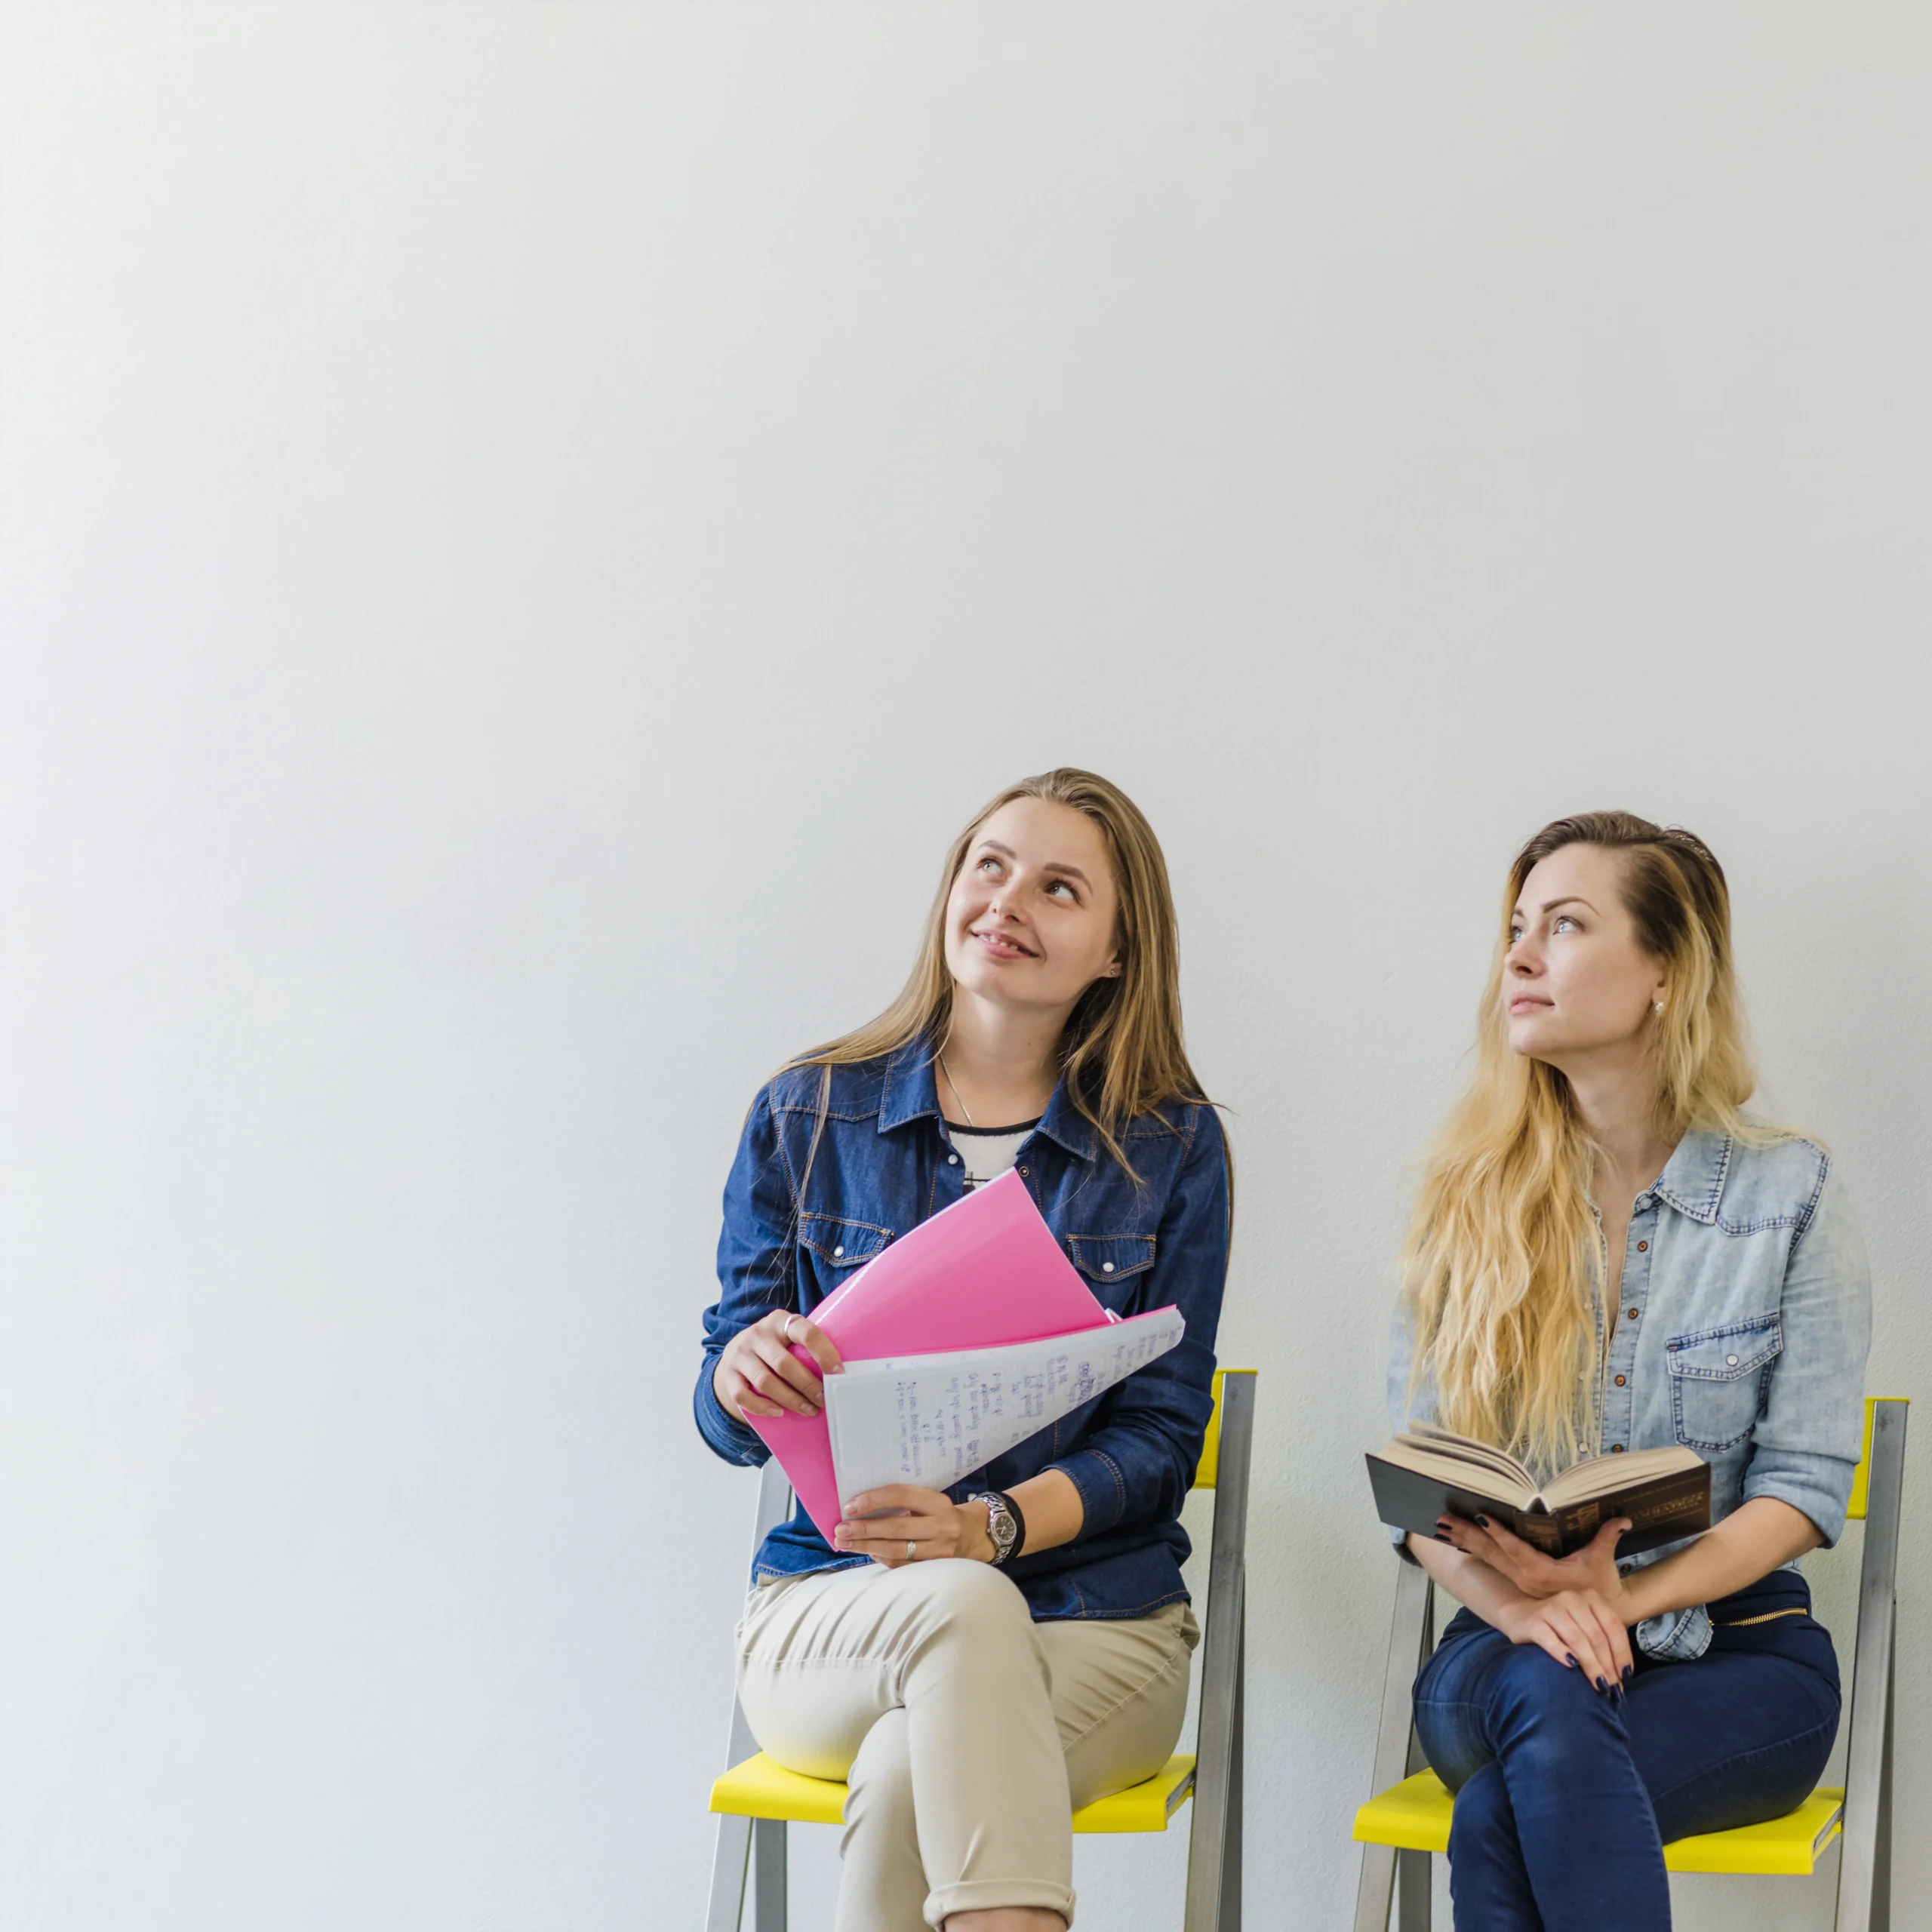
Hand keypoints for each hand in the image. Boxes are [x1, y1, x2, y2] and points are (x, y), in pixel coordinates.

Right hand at [712, 1310, 842, 1422]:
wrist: (737, 1350)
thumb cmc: (777, 1346)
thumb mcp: (790, 1337)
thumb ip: (808, 1346)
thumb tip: (841, 1373)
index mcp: (780, 1321)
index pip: (806, 1332)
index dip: (824, 1353)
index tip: (839, 1373)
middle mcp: (758, 1334)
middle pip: (784, 1363)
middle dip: (808, 1385)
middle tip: (823, 1400)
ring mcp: (740, 1354)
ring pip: (765, 1381)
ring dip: (790, 1400)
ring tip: (809, 1410)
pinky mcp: (729, 1374)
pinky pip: (743, 1396)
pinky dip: (762, 1407)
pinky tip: (779, 1413)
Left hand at [832, 1485, 993, 1566]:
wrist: (974, 1535)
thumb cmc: (941, 1513)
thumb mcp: (929, 1500)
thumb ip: (903, 1501)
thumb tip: (860, 1506)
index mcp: (938, 1502)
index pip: (901, 1496)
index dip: (873, 1500)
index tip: (849, 1506)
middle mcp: (941, 1526)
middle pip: (895, 1527)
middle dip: (863, 1529)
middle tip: (840, 1529)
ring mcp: (940, 1551)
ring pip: (896, 1550)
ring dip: (866, 1546)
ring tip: (845, 1542)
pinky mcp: (935, 1569)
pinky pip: (901, 1565)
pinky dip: (880, 1558)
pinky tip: (866, 1551)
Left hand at [1435, 1512, 1631, 1610]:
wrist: (1598, 1618)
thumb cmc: (1600, 1585)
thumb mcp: (1602, 1561)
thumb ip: (1608, 1537)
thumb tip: (1622, 1518)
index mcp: (1541, 1572)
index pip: (1515, 1550)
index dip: (1498, 1533)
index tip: (1479, 1517)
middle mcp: (1525, 1576)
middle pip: (1490, 1553)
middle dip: (1465, 1535)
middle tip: (1442, 1518)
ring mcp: (1518, 1579)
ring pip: (1486, 1557)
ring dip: (1463, 1540)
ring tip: (1440, 1525)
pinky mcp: (1517, 1578)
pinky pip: (1490, 1560)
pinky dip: (1473, 1548)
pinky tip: (1457, 1539)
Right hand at [1493, 1585, 1633, 1694]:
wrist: (1520, 1615)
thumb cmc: (1561, 1626)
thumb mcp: (1586, 1624)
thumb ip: (1604, 1639)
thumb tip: (1624, 1674)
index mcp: (1590, 1598)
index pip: (1613, 1626)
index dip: (1622, 1653)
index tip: (1626, 1677)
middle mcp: (1572, 1599)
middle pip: (1596, 1636)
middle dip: (1607, 1666)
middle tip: (1612, 1689)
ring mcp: (1551, 1609)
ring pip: (1577, 1639)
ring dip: (1591, 1666)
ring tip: (1598, 1686)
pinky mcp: (1534, 1622)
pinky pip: (1550, 1639)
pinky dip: (1562, 1653)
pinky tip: (1571, 1666)